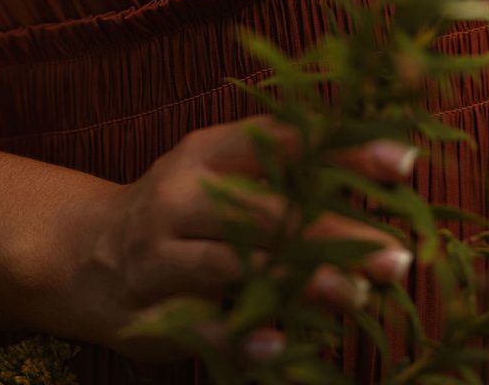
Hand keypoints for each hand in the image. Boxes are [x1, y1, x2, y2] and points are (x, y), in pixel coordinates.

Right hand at [68, 114, 419, 363]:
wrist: (84, 253)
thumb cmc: (182, 208)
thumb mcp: (219, 173)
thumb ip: (281, 171)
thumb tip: (382, 169)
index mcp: (208, 152)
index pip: (284, 143)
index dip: (344, 151)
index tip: (404, 162)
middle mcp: (183, 194)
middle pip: (268, 210)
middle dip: (336, 235)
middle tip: (396, 257)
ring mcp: (161, 251)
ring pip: (237, 264)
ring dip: (302, 283)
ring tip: (357, 299)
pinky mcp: (150, 307)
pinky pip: (202, 325)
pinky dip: (243, 337)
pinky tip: (281, 346)